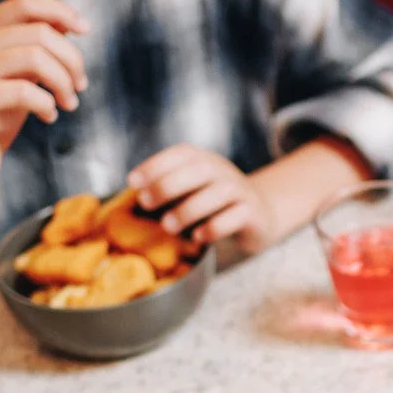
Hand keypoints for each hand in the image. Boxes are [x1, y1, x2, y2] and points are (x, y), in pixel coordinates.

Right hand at [0, 0, 88, 200]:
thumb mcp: (23, 72)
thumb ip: (40, 47)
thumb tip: (70, 23)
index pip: (26, 3)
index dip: (61, 11)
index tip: (86, 29)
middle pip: (39, 33)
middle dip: (72, 60)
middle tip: (80, 85)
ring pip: (35, 58)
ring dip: (64, 84)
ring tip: (68, 103)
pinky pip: (24, 92)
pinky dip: (47, 105)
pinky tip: (48, 116)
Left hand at [129, 145, 274, 254]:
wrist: (260, 215)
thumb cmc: (215, 205)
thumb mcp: (193, 190)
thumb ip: (170, 190)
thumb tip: (137, 198)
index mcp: (204, 160)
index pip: (181, 154)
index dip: (155, 165)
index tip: (132, 182)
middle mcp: (223, 171)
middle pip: (198, 170)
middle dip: (168, 185)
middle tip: (146, 203)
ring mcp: (240, 191)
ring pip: (217, 194)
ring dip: (188, 209)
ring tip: (168, 226)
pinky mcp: (252, 213)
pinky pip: (235, 217)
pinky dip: (215, 227)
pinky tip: (199, 238)